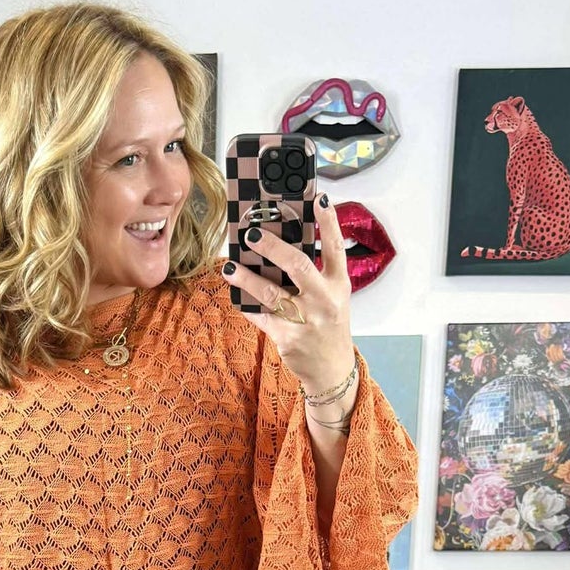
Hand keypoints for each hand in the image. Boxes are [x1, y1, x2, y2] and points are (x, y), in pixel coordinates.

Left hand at [222, 194, 354, 398]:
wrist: (331, 370)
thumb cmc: (328, 327)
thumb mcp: (331, 299)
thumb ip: (315, 276)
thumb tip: (281, 248)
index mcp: (339, 286)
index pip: (335, 248)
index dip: (329, 223)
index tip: (319, 199)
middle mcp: (324, 301)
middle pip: (298, 266)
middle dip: (274, 247)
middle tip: (253, 234)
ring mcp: (306, 321)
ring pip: (272, 293)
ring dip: (247, 278)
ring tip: (230, 267)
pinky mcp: (287, 338)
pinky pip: (261, 316)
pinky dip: (246, 305)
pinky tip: (234, 294)